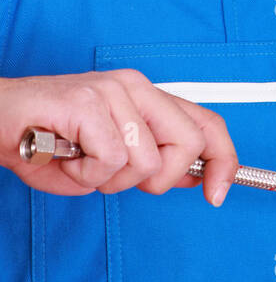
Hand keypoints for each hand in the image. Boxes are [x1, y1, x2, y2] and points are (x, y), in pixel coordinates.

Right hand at [0, 69, 238, 205]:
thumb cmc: (45, 141)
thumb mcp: (109, 158)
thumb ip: (154, 163)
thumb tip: (196, 178)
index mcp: (146, 97)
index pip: (207, 123)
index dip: (224, 160)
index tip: (217, 194)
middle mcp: (134, 86)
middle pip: (188, 143)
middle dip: (160, 179)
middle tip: (119, 178)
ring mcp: (111, 91)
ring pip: (146, 159)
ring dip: (111, 180)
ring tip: (81, 163)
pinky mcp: (86, 103)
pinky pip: (111, 159)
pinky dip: (87, 175)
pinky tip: (66, 159)